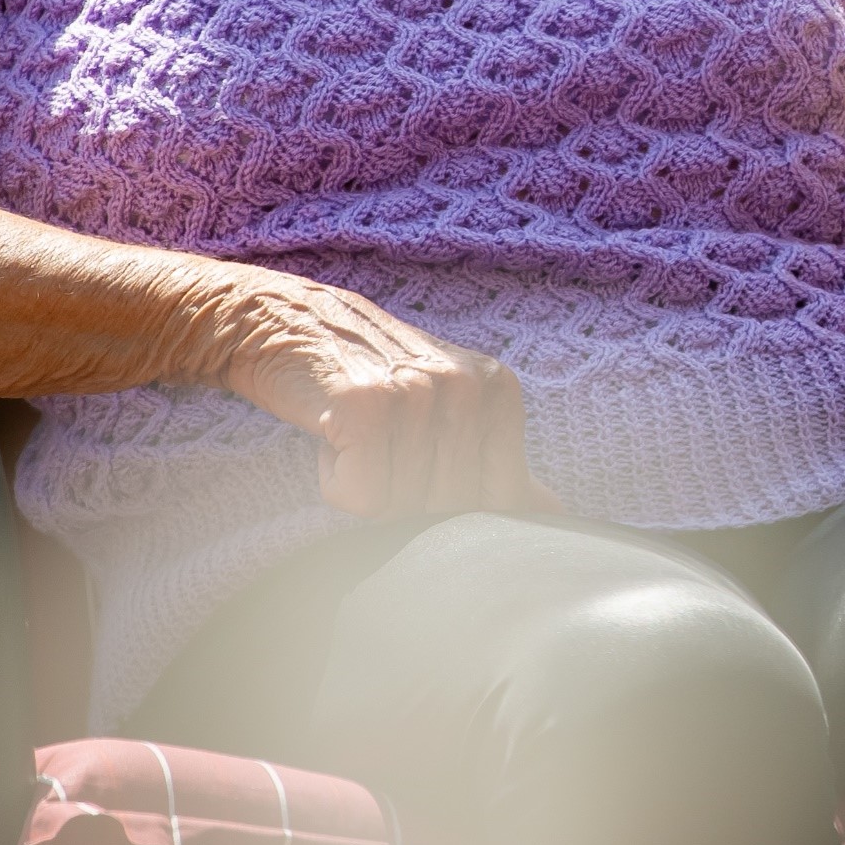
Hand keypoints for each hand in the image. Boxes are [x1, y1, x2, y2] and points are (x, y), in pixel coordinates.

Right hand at [192, 270, 561, 518]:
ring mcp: (421, 390)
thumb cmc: (373, 382)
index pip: (499, 506)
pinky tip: (334, 436)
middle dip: (403, 500)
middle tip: (379, 448)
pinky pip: (361, 498)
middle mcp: (469, 386)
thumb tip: (556, 519)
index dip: (447, 508)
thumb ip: (498, 466)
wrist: (287, 325)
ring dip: (365, 488)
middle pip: (450, 513)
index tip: (416, 461)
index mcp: (499, 392)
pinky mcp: (366, 404)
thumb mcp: (449, 411)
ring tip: (357, 436)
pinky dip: (335, 483)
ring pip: (403, 509)